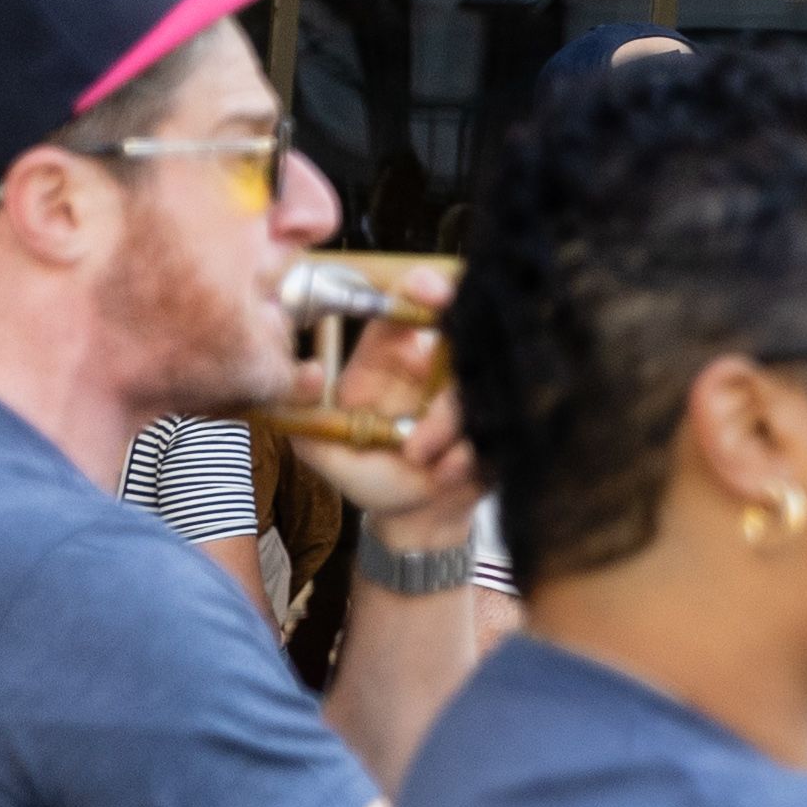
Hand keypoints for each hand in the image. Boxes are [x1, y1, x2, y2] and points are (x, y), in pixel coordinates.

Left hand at [283, 303, 483, 540]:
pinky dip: (466, 452)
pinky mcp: (503, 417)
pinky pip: (497, 420)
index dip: (419, 289)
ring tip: (419, 457)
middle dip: (463, 333)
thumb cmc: (368, 474)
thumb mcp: (324, 448)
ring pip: (476, 380)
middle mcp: (436, 363)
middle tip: (447, 349)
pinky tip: (446, 473)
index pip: (405, 306)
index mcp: (390, 357)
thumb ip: (303, 417)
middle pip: (461, 327)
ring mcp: (475, 388)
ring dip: (448, 420)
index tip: (428, 290)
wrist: (415, 517)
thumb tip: (306, 378)